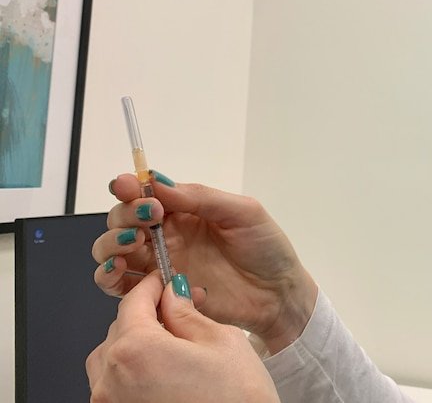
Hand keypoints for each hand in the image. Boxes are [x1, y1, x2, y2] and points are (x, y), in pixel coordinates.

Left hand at [87, 271, 279, 402]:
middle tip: (182, 310)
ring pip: (112, 358)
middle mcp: (112, 380)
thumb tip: (172, 295)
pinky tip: (165, 372)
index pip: (133, 302)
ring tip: (173, 345)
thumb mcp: (220, 341)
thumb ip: (186, 313)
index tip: (164, 281)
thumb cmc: (237, 401)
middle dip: (149, 315)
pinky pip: (115, 386)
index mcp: (136, 350)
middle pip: (120, 329)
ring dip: (137, 344)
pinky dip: (134, 372)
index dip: (152, 285)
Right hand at [91, 172, 316, 352]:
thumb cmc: (266, 248)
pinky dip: (113, 277)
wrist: (278, 294)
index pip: (145, 194)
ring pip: (111, 251)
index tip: (129, 187)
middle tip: (149, 218)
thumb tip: (157, 181)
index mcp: (184, 211)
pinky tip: (128, 270)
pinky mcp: (159, 295)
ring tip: (133, 243)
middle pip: (120, 220)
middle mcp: (166, 236)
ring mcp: (160, 265)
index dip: (130, 188)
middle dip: (124, 215)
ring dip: (110, 244)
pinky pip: (122, 287)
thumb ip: (200, 197)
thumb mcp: (242, 212)